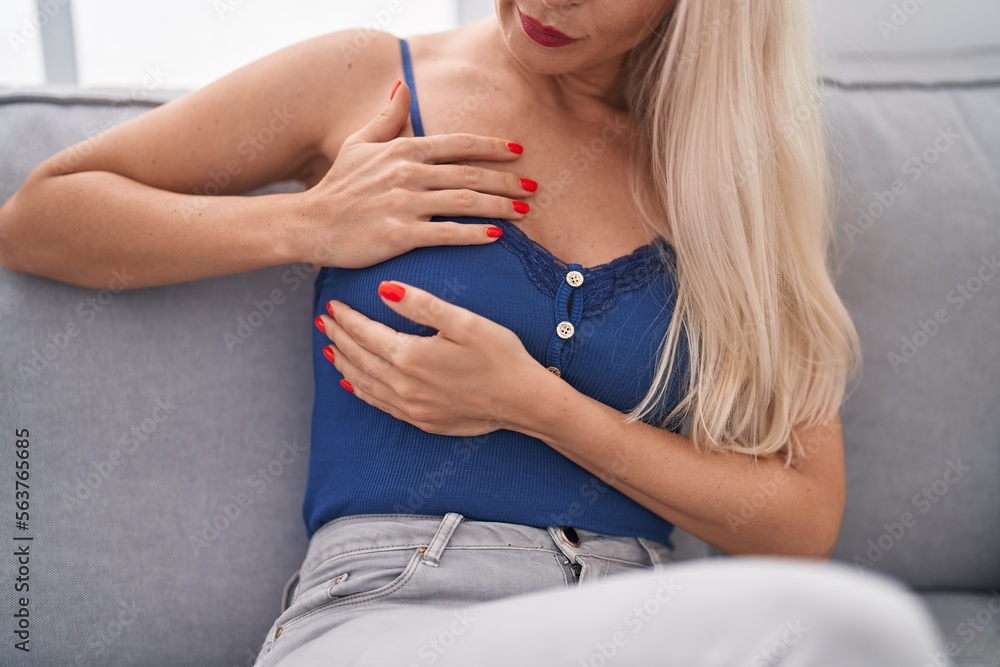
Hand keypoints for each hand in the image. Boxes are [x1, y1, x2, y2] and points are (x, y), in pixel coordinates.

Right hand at [293, 81, 537, 268]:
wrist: (310, 222)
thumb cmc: (338, 185)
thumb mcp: (359, 143)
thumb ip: (387, 117)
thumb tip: (402, 87)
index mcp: (403, 149)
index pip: (458, 144)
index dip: (492, 147)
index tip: (518, 152)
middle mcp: (408, 173)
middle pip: (470, 174)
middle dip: (506, 181)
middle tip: (532, 188)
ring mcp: (404, 204)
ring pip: (464, 202)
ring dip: (499, 207)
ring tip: (524, 213)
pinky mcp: (399, 234)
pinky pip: (446, 233)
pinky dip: (474, 234)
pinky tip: (496, 237)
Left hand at [315, 279, 542, 436]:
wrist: (522, 401)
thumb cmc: (500, 356)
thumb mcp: (464, 322)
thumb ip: (421, 305)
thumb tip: (383, 289)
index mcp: (410, 356)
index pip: (366, 333)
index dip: (347, 318)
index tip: (333, 305)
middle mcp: (403, 385)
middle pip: (359, 358)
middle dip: (338, 338)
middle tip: (323, 323)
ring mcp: (410, 407)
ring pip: (364, 383)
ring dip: (344, 364)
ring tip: (329, 349)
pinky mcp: (421, 421)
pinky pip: (379, 404)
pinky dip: (361, 391)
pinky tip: (353, 384)